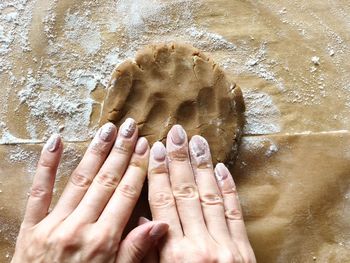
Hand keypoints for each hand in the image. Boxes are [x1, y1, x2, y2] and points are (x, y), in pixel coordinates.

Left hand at [12, 119, 167, 262]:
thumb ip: (135, 251)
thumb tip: (160, 224)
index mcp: (103, 241)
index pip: (125, 195)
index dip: (137, 168)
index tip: (146, 147)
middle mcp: (79, 227)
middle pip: (106, 181)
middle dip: (121, 152)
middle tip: (131, 128)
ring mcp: (53, 224)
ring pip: (80, 180)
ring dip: (96, 152)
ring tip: (108, 129)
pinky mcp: (31, 226)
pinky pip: (39, 191)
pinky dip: (47, 165)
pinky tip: (56, 141)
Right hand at [147, 125, 255, 262]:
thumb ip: (148, 253)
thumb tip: (144, 220)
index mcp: (174, 255)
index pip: (163, 203)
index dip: (159, 174)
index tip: (157, 150)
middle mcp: (200, 245)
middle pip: (186, 193)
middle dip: (180, 160)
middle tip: (176, 132)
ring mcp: (225, 246)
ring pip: (210, 196)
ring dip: (203, 166)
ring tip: (197, 141)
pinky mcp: (243, 250)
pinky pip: (235, 213)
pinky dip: (229, 189)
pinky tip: (222, 168)